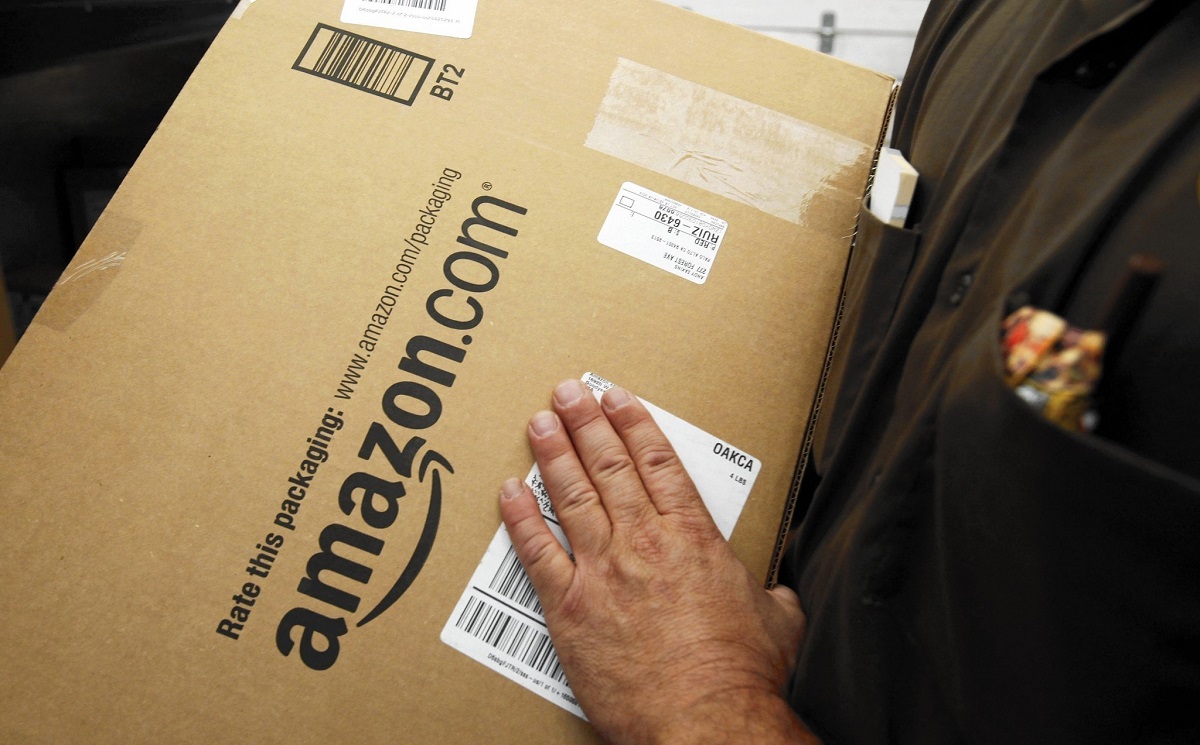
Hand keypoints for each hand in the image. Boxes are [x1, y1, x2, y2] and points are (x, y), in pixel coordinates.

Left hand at [498, 379, 815, 743]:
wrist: (706, 721)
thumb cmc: (743, 675)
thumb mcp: (779, 622)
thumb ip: (772, 595)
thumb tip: (780, 593)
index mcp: (694, 538)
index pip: (658, 463)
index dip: (634, 424)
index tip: (616, 397)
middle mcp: (644, 543)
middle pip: (609, 467)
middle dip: (586, 423)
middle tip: (567, 392)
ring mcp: (603, 572)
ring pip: (572, 497)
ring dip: (554, 454)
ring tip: (539, 422)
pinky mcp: (570, 609)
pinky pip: (538, 553)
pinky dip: (521, 518)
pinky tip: (510, 490)